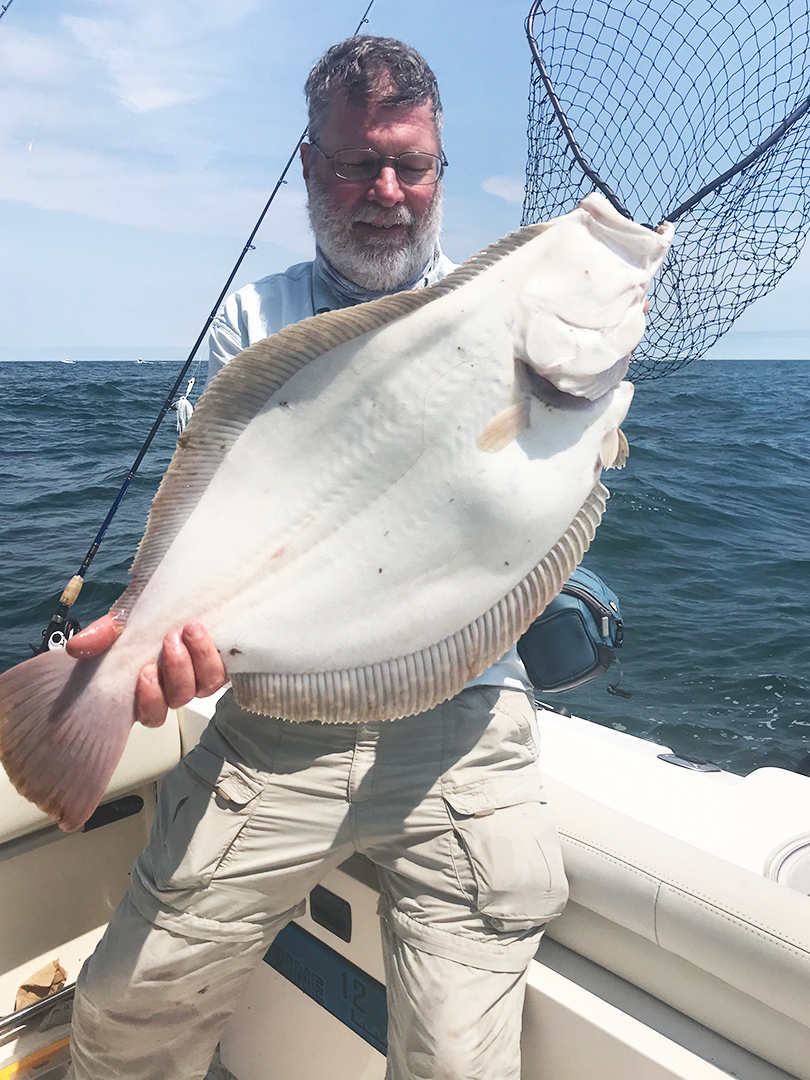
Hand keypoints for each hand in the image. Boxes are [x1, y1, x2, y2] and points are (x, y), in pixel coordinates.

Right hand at [67, 615, 226, 727]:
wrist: (178, 594)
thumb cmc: (146, 617)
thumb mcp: (119, 623)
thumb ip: (100, 635)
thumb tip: (78, 647)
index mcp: (149, 687)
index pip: (151, 713)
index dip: (151, 700)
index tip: (146, 671)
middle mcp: (176, 686)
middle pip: (180, 698)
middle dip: (177, 670)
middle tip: (170, 639)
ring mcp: (201, 674)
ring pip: (205, 685)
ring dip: (198, 659)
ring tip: (190, 630)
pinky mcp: (221, 660)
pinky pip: (225, 668)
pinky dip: (216, 653)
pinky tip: (205, 634)